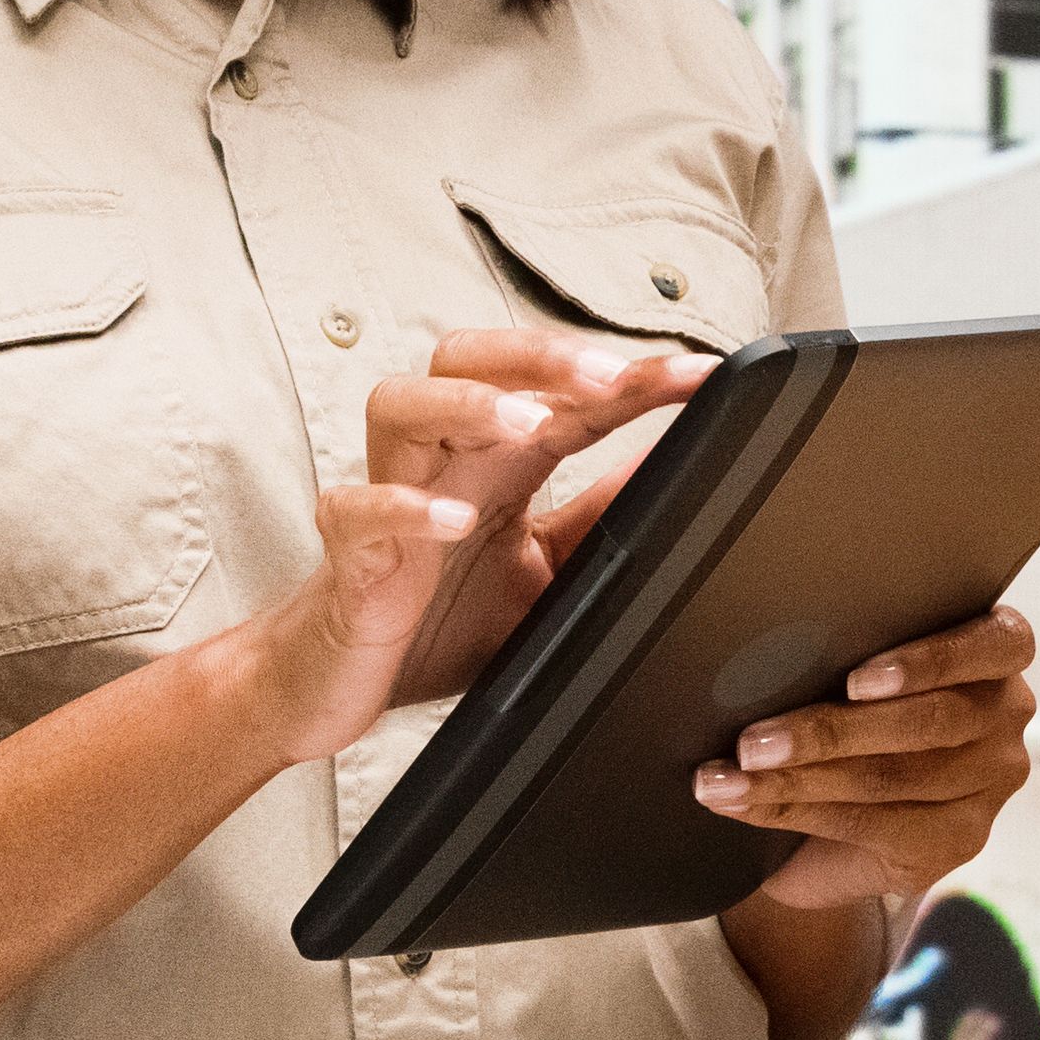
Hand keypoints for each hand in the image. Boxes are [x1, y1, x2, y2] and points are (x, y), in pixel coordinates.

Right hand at [221, 326, 712, 769]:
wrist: (341, 684)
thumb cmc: (437, 617)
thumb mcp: (548, 569)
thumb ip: (602, 516)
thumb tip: (681, 470)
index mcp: (493, 460)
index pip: (561, 392)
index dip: (629, 376)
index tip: (698, 374)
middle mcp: (439, 461)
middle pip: (469, 358)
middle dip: (539, 356)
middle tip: (609, 377)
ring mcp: (387, 497)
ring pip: (402, 407)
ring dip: (470, 406)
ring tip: (532, 425)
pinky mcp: (350, 555)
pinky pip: (359, 510)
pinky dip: (402, 507)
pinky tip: (452, 519)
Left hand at [696, 606, 1038, 919]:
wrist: (832, 817)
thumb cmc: (845, 721)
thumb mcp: (853, 674)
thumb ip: (845, 654)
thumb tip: (763, 649)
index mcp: (996, 652)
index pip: (998, 644)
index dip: (930, 661)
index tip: (857, 681)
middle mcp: (1006, 717)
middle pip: (928, 723)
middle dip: (829, 732)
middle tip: (752, 742)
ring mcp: (989, 786)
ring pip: (892, 778)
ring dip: (798, 779)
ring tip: (733, 775)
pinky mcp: (957, 841)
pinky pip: (872, 826)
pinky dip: (794, 812)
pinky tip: (745, 803)